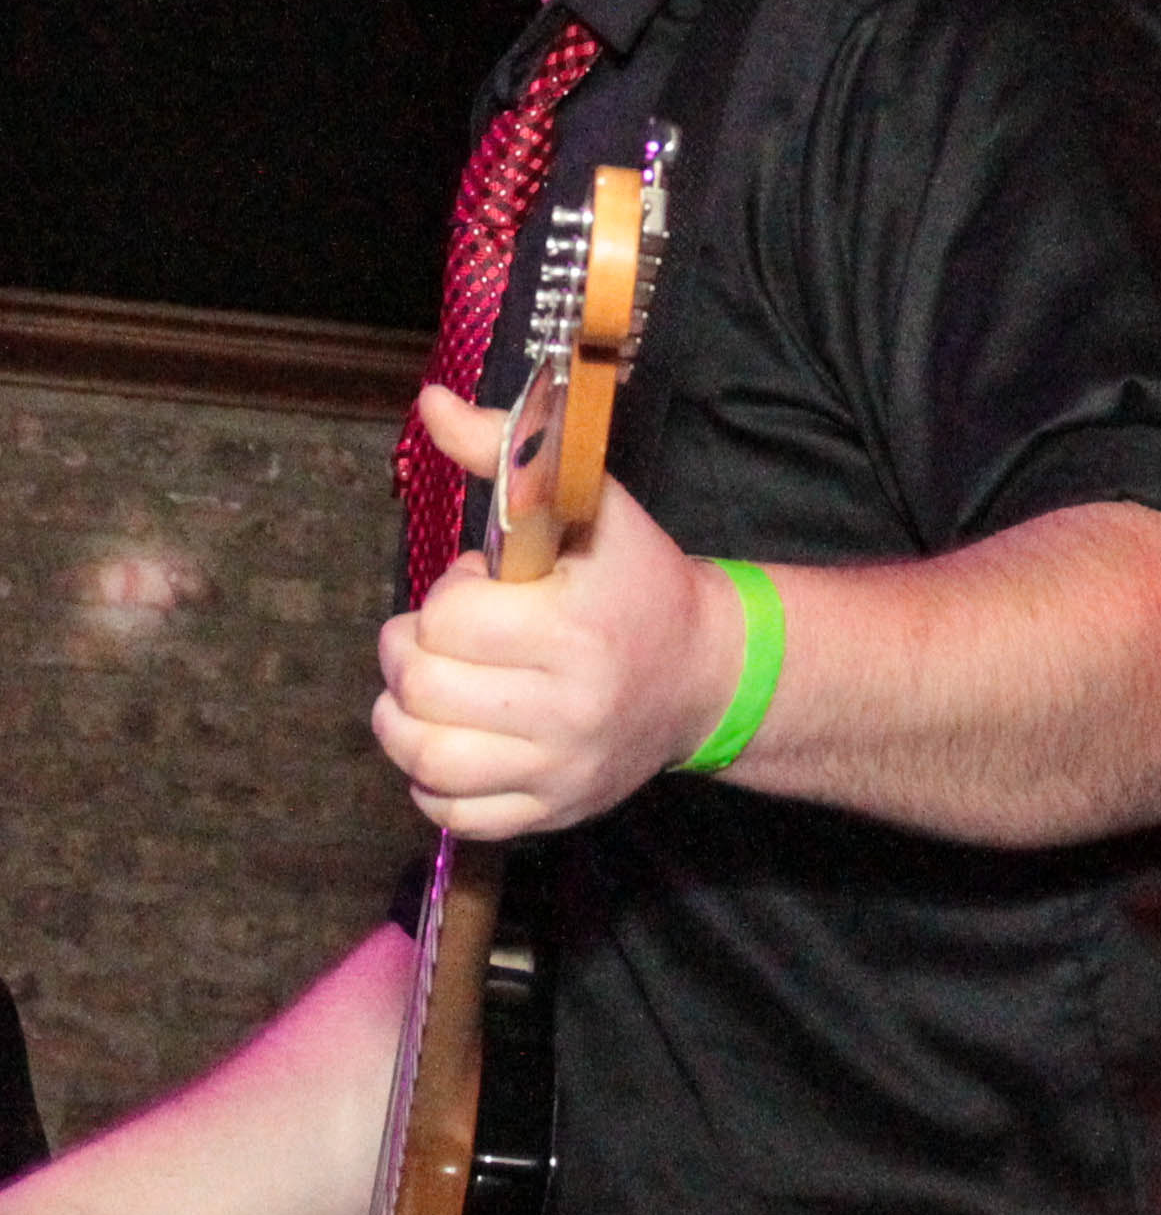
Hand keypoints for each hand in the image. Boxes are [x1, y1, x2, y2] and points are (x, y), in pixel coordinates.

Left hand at [373, 387, 741, 836]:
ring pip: (426, 759)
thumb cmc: (635, 579)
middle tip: (439, 635)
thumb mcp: (585, 501)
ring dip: (403, 717)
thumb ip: (503, 449)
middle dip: (410, 651)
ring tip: (427, 686)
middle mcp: (567, 707)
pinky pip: (452, 812)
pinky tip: (448, 737)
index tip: (476, 587)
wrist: (703, 671)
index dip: (444, 597)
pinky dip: (428, 778)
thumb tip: (429, 402)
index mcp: (573, 627)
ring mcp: (558, 767)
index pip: (447, 623)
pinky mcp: (551, 810)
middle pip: (423, 690)